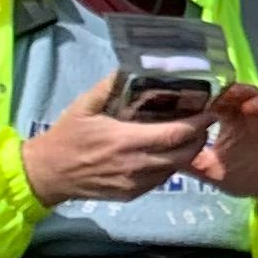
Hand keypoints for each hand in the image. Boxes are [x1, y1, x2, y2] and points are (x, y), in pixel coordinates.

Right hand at [17, 72, 216, 210]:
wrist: (47, 174)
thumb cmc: (67, 136)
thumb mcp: (85, 105)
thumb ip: (110, 85)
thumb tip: (133, 63)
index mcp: (126, 140)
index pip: (176, 134)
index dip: (199, 123)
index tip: (210, 110)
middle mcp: (136, 165)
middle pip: (184, 153)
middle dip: (200, 136)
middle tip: (204, 120)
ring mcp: (135, 183)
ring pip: (175, 168)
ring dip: (188, 151)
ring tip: (191, 133)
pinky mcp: (132, 194)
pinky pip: (162, 179)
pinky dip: (171, 164)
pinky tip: (168, 151)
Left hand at [191, 87, 257, 214]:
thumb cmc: (243, 174)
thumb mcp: (212, 171)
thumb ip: (189, 161)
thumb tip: (159, 156)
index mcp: (233, 121)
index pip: (222, 100)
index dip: (214, 97)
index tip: (202, 100)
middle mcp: (254, 116)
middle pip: (248, 92)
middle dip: (239, 91)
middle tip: (229, 95)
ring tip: (252, 109)